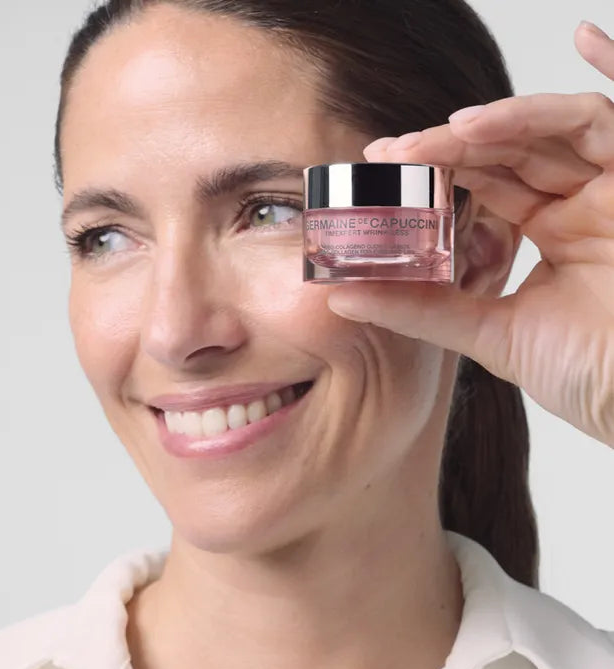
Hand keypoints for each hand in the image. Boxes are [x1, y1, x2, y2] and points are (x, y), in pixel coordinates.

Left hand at [327, 21, 613, 447]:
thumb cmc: (589, 374)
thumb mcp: (490, 334)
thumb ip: (421, 311)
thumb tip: (342, 296)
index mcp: (552, 233)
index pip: (490, 182)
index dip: (440, 169)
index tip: (385, 167)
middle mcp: (583, 204)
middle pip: (514, 150)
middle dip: (452, 146)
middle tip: (395, 150)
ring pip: (555, 129)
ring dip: (499, 123)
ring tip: (443, 137)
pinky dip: (611, 69)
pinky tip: (585, 35)